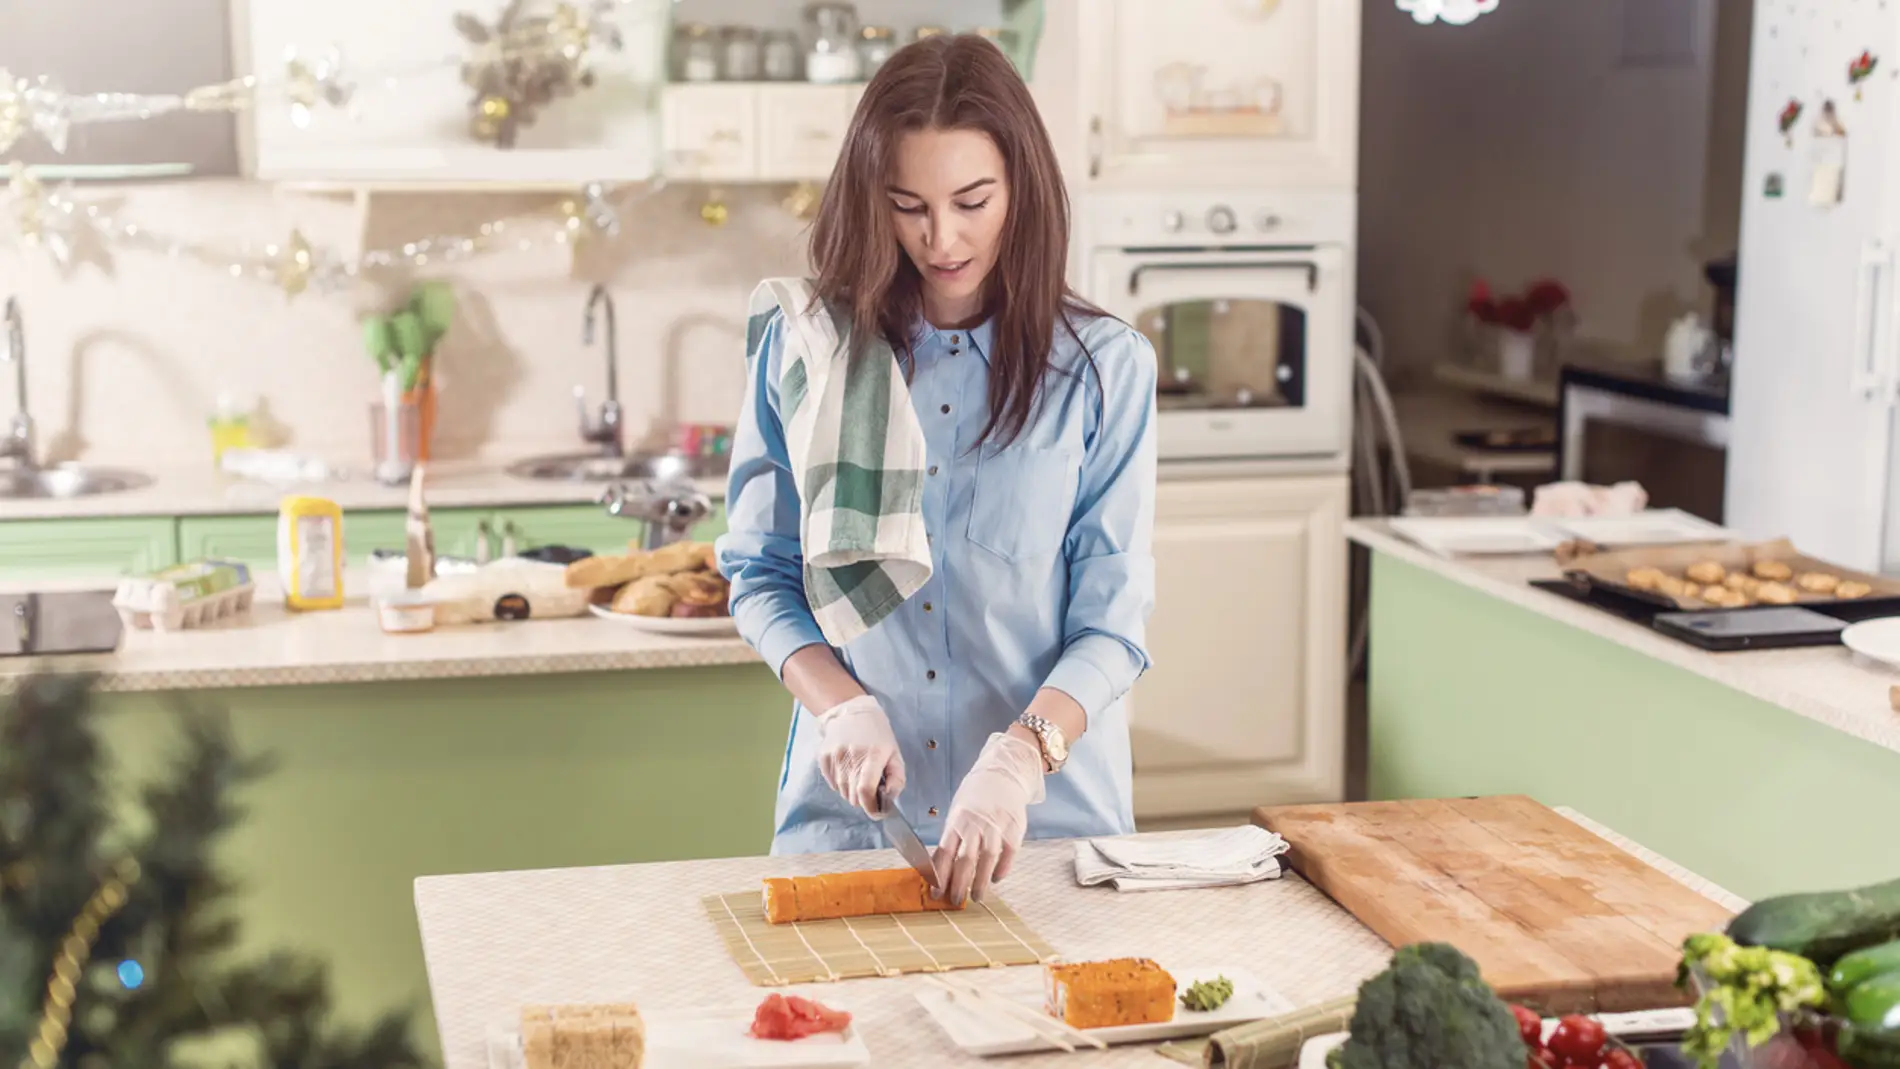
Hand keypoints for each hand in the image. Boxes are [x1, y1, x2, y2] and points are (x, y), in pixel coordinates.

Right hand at [813, 695, 903, 816]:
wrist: (852, 711)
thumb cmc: (878, 734)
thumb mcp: (895, 754)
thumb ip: (897, 779)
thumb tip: (889, 799)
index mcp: (872, 756)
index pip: (866, 791)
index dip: (871, 807)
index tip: (876, 812)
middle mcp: (851, 757)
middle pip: (854, 796)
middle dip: (864, 799)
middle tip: (870, 787)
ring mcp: (835, 757)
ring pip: (842, 792)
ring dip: (852, 791)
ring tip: (858, 775)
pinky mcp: (823, 757)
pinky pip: (832, 784)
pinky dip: (840, 783)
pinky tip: (847, 770)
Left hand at [933, 732, 1045, 905]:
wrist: (1002, 773)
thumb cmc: (975, 796)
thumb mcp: (957, 812)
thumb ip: (952, 837)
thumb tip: (940, 866)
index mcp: (957, 821)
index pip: (944, 853)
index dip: (939, 876)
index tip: (935, 893)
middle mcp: (975, 824)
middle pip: (965, 860)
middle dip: (959, 884)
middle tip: (955, 901)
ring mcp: (996, 825)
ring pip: (987, 859)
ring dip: (980, 882)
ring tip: (976, 897)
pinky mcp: (1014, 827)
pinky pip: (1008, 852)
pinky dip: (1002, 868)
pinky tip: (996, 879)